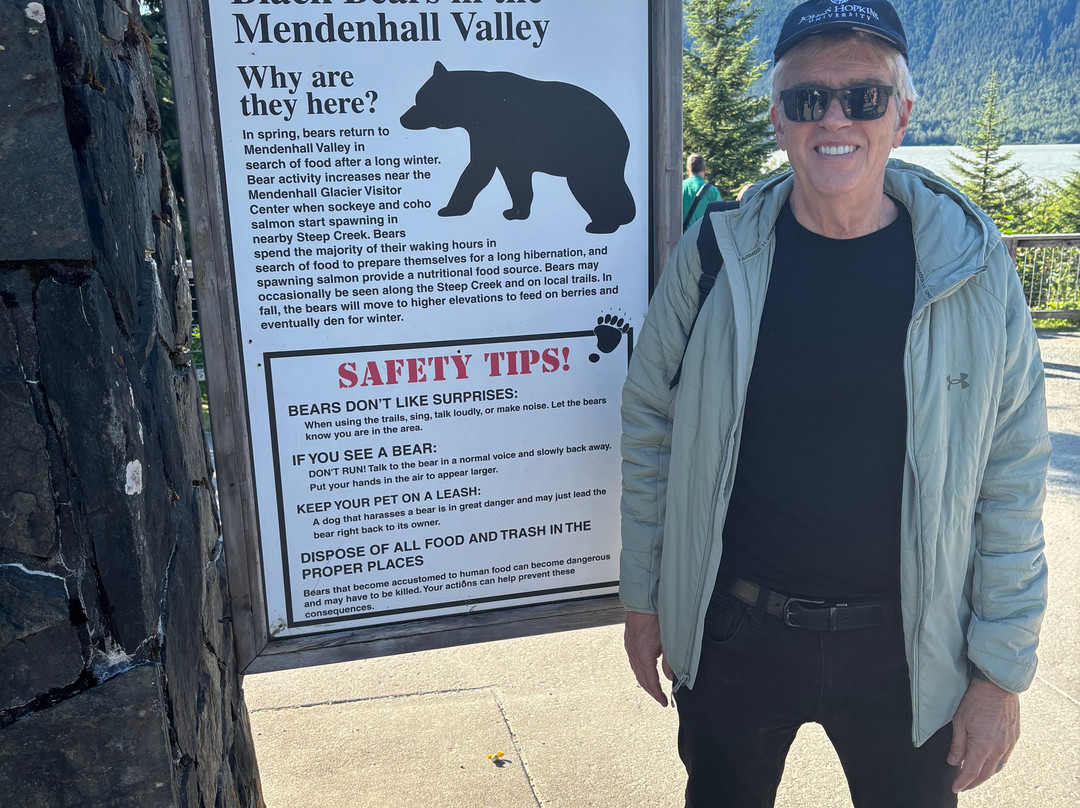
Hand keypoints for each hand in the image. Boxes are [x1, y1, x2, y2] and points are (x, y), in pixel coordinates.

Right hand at [623, 611, 673, 706]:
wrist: (642, 604)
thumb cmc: (654, 619)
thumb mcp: (667, 642)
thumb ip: (669, 662)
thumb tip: (671, 676)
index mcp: (643, 656)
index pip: (651, 682)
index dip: (658, 694)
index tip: (664, 702)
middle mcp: (634, 655)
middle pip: (642, 680)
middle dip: (651, 691)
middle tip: (660, 698)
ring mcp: (630, 649)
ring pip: (637, 672)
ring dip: (645, 682)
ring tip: (654, 688)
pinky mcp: (629, 643)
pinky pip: (634, 663)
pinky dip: (640, 671)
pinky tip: (645, 672)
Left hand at [948, 677, 1019, 791]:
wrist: (997, 686)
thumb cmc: (976, 701)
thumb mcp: (960, 722)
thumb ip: (958, 745)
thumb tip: (954, 763)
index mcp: (983, 746)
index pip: (971, 772)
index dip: (962, 782)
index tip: (955, 787)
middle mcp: (998, 748)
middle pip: (985, 773)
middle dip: (973, 782)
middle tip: (963, 785)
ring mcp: (1008, 744)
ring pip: (996, 767)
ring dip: (985, 774)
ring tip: (974, 776)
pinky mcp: (1014, 738)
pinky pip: (1005, 757)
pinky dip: (995, 764)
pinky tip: (988, 762)